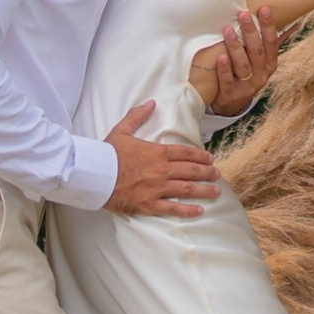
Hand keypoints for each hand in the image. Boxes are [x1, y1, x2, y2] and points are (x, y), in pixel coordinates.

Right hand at [104, 98, 220, 217]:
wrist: (96, 174)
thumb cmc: (108, 153)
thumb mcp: (122, 130)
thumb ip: (138, 116)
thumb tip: (151, 103)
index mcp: (157, 152)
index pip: (186, 153)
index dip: (200, 156)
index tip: (210, 159)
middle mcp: (161, 170)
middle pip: (191, 170)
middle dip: (207, 173)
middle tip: (218, 175)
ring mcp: (156, 188)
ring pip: (187, 189)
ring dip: (204, 190)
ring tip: (216, 192)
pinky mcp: (149, 204)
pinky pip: (172, 208)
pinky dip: (188, 210)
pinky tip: (200, 210)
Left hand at [188, 6, 278, 117]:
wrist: (232, 104)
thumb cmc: (244, 74)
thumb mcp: (257, 62)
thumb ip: (261, 42)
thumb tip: (270, 14)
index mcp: (269, 64)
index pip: (271, 43)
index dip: (268, 26)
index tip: (264, 9)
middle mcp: (261, 75)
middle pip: (256, 51)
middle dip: (250, 31)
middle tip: (243, 14)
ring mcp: (247, 86)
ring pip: (242, 64)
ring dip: (235, 46)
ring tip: (227, 30)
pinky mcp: (232, 94)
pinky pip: (228, 80)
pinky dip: (225, 69)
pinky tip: (221, 57)